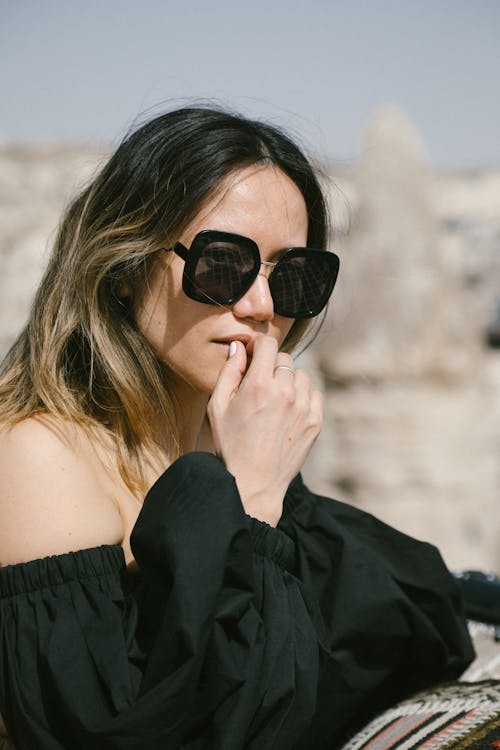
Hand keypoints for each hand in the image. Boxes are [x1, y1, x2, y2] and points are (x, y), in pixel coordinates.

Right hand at [207, 335, 322, 525]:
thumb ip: (228, 371)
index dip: (259, 346)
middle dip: (271, 365)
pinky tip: (288, 411)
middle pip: (285, 358)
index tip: (253, 356)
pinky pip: (314, 394)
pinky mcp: (315, 422)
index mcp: (259, 384)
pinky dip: (303, 397)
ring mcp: (304, 407)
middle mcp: (285, 392)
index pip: (268, 343)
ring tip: (274, 400)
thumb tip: (240, 347)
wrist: (253, 483)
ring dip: (288, 380)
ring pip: (301, 375)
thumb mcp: (217, 406)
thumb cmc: (230, 445)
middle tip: (260, 383)